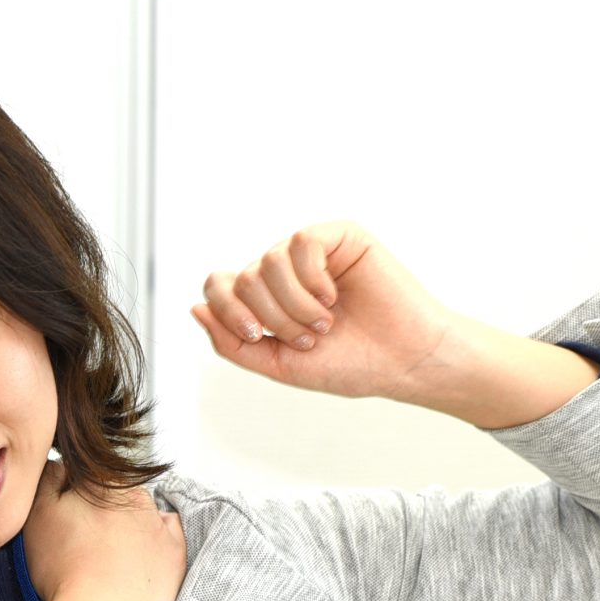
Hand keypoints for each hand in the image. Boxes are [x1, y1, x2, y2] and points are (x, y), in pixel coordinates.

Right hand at [19, 460, 186, 600]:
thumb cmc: (67, 568)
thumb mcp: (37, 510)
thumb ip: (48, 476)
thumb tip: (57, 464)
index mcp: (102, 481)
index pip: (82, 477)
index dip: (66, 500)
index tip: (60, 523)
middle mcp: (136, 496)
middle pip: (112, 498)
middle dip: (97, 514)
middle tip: (78, 546)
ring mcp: (159, 524)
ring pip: (138, 516)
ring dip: (125, 529)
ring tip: (103, 561)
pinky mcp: (174, 552)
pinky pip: (166, 538)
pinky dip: (153, 545)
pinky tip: (134, 560)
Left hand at [188, 221, 460, 401]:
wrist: (404, 361)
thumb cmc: (351, 364)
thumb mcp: (280, 364)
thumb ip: (233, 343)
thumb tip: (195, 308)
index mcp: (266, 300)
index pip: (218, 287)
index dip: (228, 312)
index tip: (261, 338)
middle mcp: (283, 272)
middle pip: (242, 279)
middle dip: (273, 318)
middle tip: (310, 338)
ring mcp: (310, 253)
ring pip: (268, 262)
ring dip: (294, 304)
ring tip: (325, 323)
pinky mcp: (339, 236)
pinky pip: (300, 243)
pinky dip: (312, 278)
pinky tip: (332, 296)